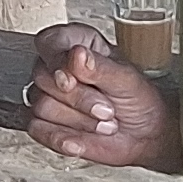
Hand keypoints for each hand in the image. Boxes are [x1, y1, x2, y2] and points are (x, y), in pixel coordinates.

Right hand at [27, 23, 177, 170]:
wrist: (145, 136)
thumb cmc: (138, 101)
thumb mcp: (128, 80)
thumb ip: (100, 66)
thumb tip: (77, 55)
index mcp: (77, 45)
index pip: (49, 41)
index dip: (56, 60)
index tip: (73, 79)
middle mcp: (58, 68)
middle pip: (43, 77)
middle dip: (78, 98)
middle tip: (106, 108)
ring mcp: (48, 97)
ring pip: (42, 105)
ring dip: (78, 120)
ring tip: (103, 123)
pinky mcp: (44, 124)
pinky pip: (37, 129)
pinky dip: (61, 137)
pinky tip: (81, 139)